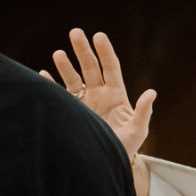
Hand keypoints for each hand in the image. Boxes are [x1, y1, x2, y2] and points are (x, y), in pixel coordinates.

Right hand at [41, 28, 156, 160]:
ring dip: (65, 65)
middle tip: (75, 32)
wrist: (104, 162)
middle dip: (82, 50)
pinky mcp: (71, 112)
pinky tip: (43, 75)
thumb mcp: (137, 131)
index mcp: (116, 94)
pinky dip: (51, 85)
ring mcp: (83, 102)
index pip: (110, 67)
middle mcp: (98, 94)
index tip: (98, 36)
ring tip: (58, 53)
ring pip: (73, 78)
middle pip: (90, 67)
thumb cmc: (123, 148)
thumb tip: (151, 93)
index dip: (104, 51)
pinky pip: (60, 95)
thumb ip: (143, 112)